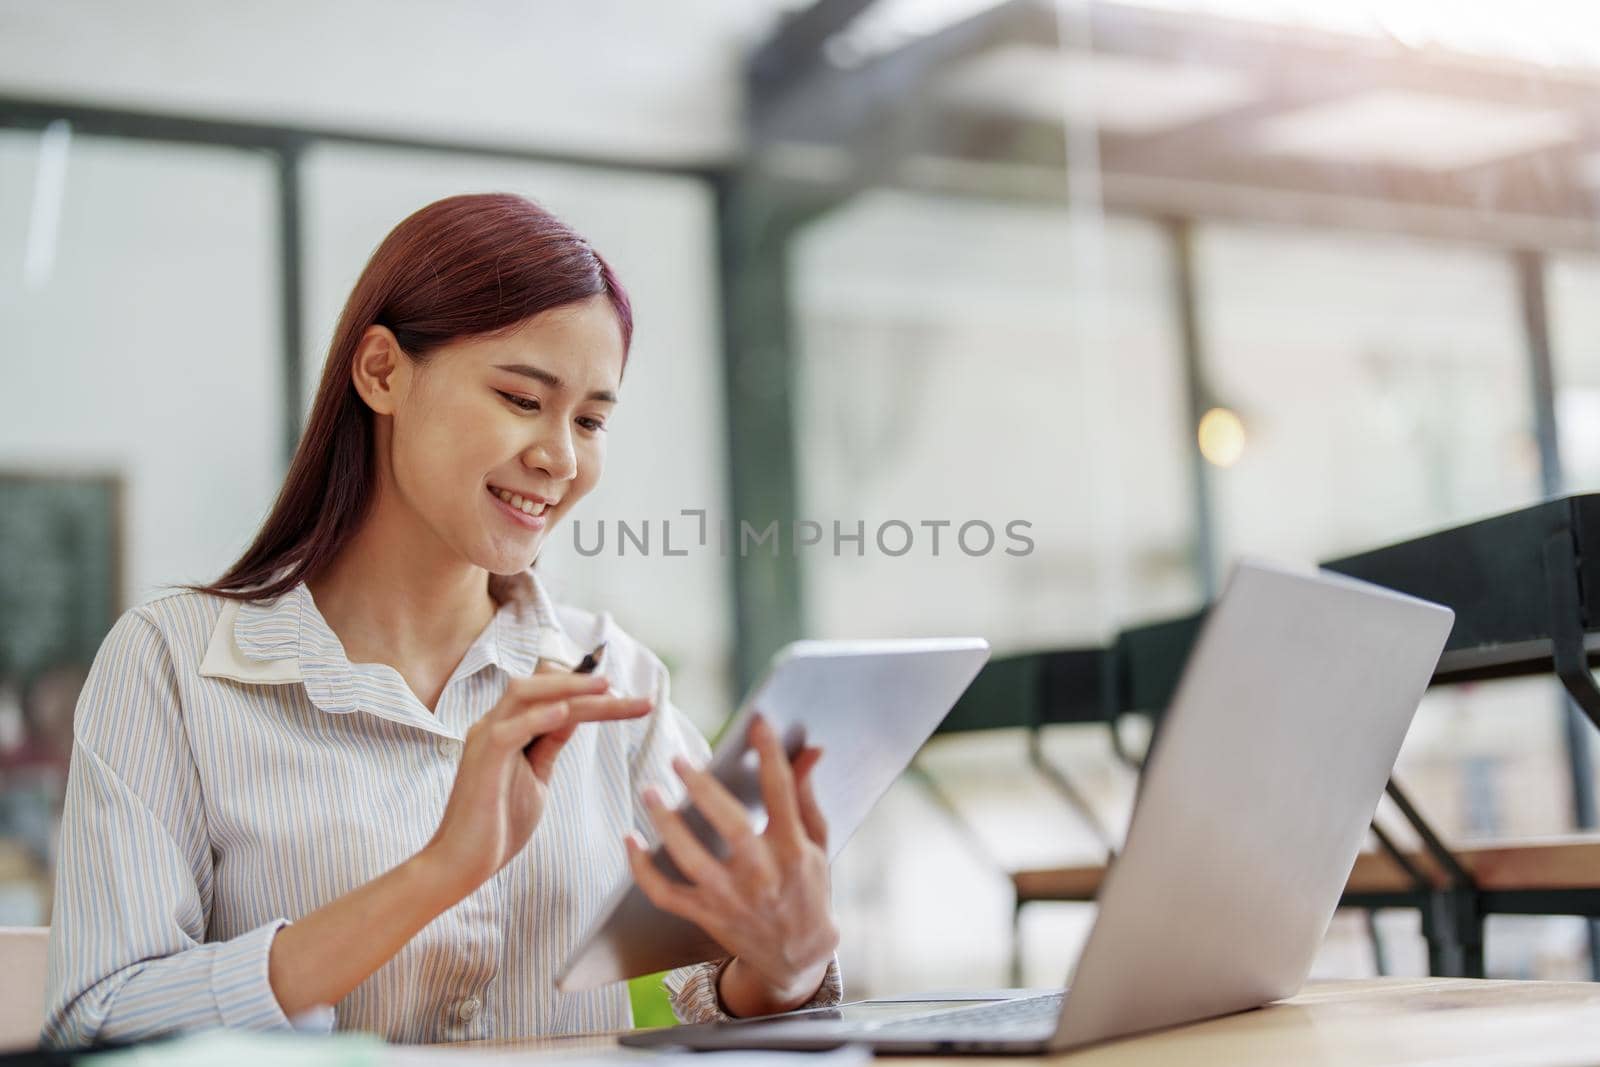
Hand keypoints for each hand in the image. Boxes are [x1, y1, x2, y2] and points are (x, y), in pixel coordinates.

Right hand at [420, 669, 651, 899]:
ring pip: (524, 695)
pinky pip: (508, 730)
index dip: (586, 690)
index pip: (549, 694)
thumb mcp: (536, 777)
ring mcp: (485, 740)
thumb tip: (572, 713)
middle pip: (540, 685)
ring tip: (606, 688)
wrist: (461, 865)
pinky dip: (538, 718)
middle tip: (631, 693)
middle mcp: (493, 725)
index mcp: (506, 728)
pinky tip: (566, 712)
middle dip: (586, 684)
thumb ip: (549, 744)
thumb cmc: (497, 825)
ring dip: (568, 688)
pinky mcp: (482, 762)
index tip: (628, 699)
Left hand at [626, 713, 837, 1015]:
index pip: (781, 793)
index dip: (770, 755)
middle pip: (730, 826)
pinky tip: (629, 840)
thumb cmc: (808, 888)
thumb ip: (807, 797)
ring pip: (690, 860)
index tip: (757, 723)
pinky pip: (665, 893)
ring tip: (649, 792)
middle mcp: (762, 874)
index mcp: (793, 850)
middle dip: (703, 790)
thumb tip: (810, 750)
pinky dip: (642, 869)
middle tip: (678, 760)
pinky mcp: (705, 915)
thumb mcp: (818, 843)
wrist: (797, 957)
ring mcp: (730, 898)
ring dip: (666, 825)